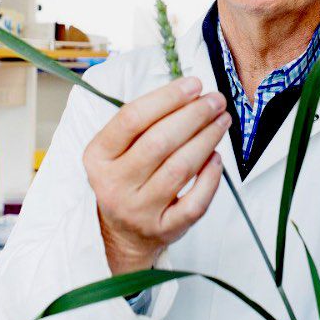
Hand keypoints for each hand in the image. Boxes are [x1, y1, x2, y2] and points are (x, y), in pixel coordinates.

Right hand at [84, 76, 229, 274]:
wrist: (121, 234)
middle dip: (193, 116)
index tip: (193, 84)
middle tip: (215, 100)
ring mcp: (138, 210)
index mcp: (98, 157)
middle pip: (159, 142)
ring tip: (222, 121)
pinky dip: (210, 177)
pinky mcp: (163, 229)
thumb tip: (190, 93)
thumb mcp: (117, 150)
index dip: (167, 98)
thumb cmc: (126, 178)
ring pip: (180, 169)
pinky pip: (195, 202)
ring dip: (207, 139)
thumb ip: (145, 122)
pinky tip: (216, 158)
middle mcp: (114, 184)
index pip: (132, 119)